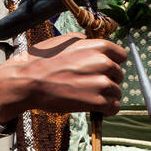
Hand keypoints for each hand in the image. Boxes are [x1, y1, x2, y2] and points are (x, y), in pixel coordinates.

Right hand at [0, 32, 126, 119]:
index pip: (121, 55)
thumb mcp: (63, 41)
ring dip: (108, 96)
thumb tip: (90, 43)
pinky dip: (108, 109)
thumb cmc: (41, 61)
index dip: (113, 63)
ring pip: (117, 92)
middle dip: (109, 80)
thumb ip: (83, 41)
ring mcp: (101, 83)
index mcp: (97, 46)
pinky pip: (114, 107)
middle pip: (119, 74)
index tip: (105, 70)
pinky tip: (97, 108)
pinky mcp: (97, 101)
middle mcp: (103, 63)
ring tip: (92, 97)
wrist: (28, 81)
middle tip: (92, 85)